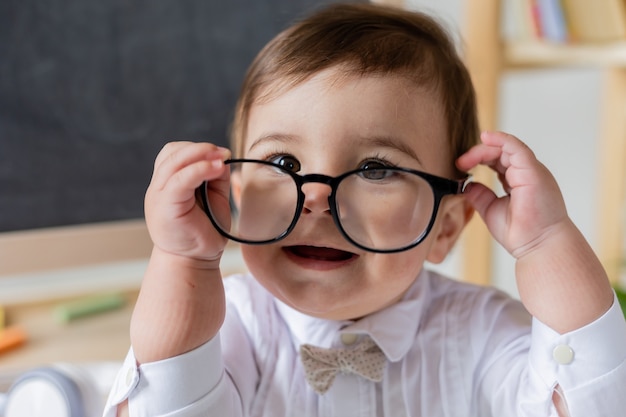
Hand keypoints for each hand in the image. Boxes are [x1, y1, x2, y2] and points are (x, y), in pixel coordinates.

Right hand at [144, 141, 230, 262]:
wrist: (194, 262)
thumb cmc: (205, 232)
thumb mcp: (214, 197)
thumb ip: (216, 177)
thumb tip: (223, 157)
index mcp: (167, 183)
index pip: (174, 153)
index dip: (196, 148)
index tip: (221, 153)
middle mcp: (158, 188)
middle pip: (172, 153)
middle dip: (199, 149)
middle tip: (223, 153)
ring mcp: (158, 197)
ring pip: (173, 163)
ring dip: (200, 156)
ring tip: (221, 159)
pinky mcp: (165, 207)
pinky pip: (179, 180)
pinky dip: (198, 170)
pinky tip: (216, 168)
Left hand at [456, 131, 567, 258]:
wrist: (540, 247)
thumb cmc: (522, 233)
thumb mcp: (491, 210)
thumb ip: (480, 195)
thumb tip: (467, 184)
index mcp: (519, 181)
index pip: (498, 161)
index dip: (479, 159)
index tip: (461, 165)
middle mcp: (527, 173)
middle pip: (500, 152)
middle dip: (477, 154)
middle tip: (460, 163)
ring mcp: (532, 171)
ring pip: (507, 148)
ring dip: (484, 149)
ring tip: (466, 159)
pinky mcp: (533, 172)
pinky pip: (517, 148)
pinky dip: (501, 139)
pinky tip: (485, 138)